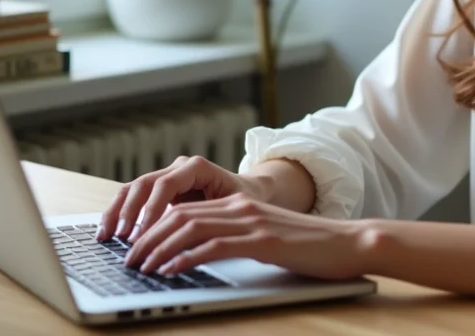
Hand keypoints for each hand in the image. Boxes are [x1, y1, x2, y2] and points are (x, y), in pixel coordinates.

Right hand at [98, 155, 261, 242]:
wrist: (249, 191)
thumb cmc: (245, 200)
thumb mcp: (233, 209)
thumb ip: (209, 219)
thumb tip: (184, 241)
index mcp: (197, 167)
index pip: (166, 185)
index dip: (151, 209)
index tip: (142, 234)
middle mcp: (179, 167)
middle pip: (144, 184)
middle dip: (130, 212)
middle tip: (123, 238)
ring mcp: (167, 175)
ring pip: (133, 188)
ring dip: (117, 212)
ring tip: (106, 236)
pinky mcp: (158, 188)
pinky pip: (133, 197)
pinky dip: (119, 213)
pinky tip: (108, 231)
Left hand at [123, 193, 369, 279]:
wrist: (347, 243)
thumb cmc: (308, 248)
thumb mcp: (264, 239)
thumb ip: (234, 240)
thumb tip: (196, 256)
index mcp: (238, 205)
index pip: (183, 210)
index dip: (153, 228)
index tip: (134, 248)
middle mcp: (240, 208)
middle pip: (179, 215)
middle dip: (147, 238)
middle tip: (127, 260)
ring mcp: (250, 222)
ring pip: (190, 228)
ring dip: (158, 248)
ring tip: (140, 266)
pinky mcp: (261, 241)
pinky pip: (213, 247)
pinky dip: (185, 258)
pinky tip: (170, 270)